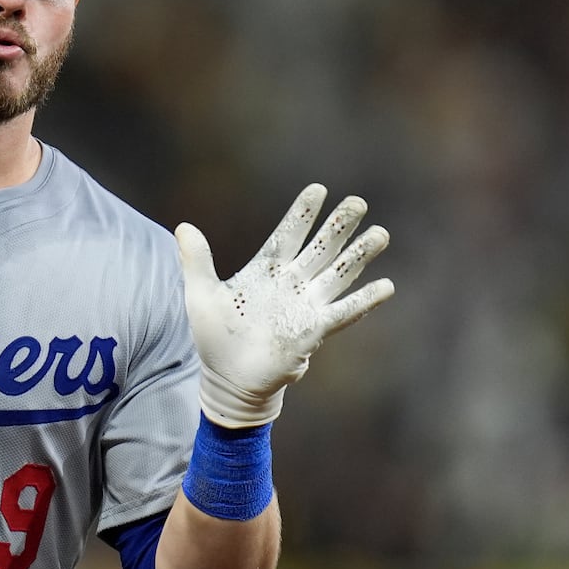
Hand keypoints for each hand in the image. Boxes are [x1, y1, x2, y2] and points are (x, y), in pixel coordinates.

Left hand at [175, 184, 393, 426]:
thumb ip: (196, 261)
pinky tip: (386, 286)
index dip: (302, 213)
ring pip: (338, 274)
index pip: (288, 234)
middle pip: (320, 248)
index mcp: (265, 271)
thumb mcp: (200, 295)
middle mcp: (290, 284)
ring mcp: (305, 306)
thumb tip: (183, 227)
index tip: (318, 189)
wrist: (228, 380)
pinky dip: (364, 300)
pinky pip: (343, 312)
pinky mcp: (313, 330)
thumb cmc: (215, 338)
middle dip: (339, 225)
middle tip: (358, 202)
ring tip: (381, 233)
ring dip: (359, 255)